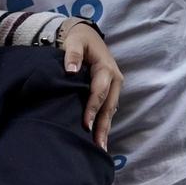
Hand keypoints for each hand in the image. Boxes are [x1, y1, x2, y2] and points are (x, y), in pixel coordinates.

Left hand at [61, 20, 122, 151]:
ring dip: (105, 129)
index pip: (99, 92)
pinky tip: (99, 138)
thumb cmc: (78, 39)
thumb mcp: (74, 42)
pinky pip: (108, 109)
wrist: (86, 35)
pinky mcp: (110, 92)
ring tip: (100, 149)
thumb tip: (71, 71)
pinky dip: (104, 124)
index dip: (92, 109)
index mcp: (106, 68)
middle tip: (97, 146)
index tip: (84, 125)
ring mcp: (114, 87)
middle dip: (103, 127)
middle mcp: (114, 80)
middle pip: (109, 107)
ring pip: (110, 111)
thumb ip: (72, 55)